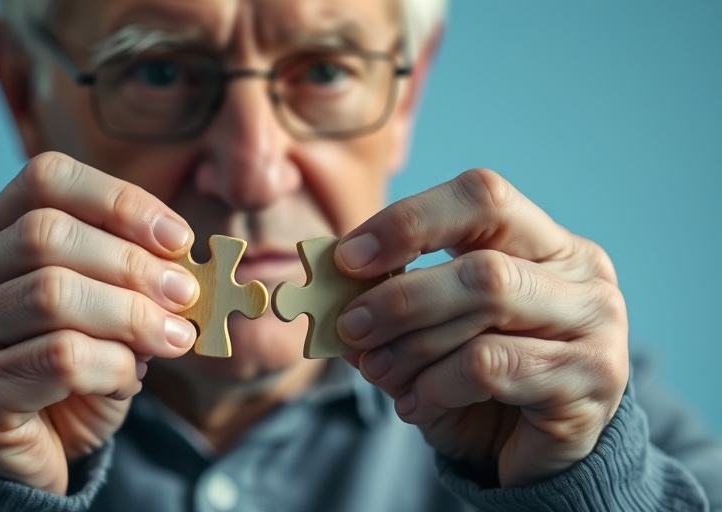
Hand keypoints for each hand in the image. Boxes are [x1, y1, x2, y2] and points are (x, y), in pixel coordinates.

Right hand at [0, 152, 198, 493]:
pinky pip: (58, 358)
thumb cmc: (64, 383)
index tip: (176, 237)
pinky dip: (113, 364)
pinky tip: (130, 378)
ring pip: (52, 294)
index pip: (43, 182)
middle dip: (132, 263)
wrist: (22, 464)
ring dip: (131, 315)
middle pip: (46, 235)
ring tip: (172, 338)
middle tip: (185, 294)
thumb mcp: (100, 320)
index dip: (117, 200)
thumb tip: (182, 267)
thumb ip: (127, 285)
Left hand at [336, 169, 628, 486]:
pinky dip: (437, 383)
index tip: (348, 258)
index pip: (482, 197)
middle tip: (350, 326)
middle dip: (401, 296)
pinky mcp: (591, 380)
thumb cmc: (479, 383)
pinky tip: (416, 404)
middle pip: (483, 262)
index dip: (409, 220)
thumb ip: (393, 300)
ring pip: (490, 304)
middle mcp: (582, 275)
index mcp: (544, 243)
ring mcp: (596, 326)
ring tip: (377, 371)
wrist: (532, 456)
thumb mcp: (433, 331)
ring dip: (413, 343)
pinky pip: (493, 365)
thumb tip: (331, 286)